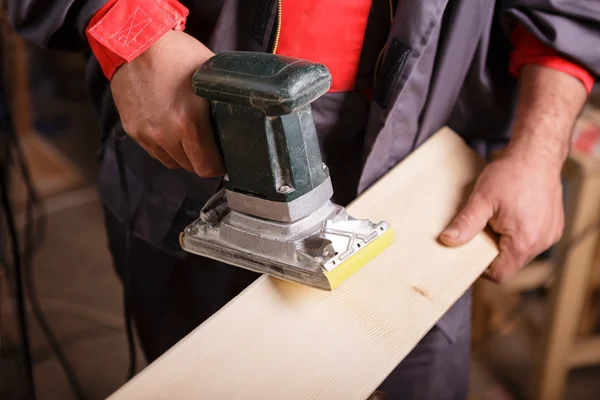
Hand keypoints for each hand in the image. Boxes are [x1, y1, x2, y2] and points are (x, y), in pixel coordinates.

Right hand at [111, 30, 223, 176]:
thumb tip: (239, 117)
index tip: (223, 160)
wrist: (136, 42)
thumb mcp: (210, 77)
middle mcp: (165, 134)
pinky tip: (170, 130)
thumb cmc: (177, 54)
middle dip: (202, 160)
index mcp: (188, 124)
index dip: (219, 167)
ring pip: (171, 161)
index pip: (207, 167)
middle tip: (209, 148)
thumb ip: (222, 102)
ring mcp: (146, 134)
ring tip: (189, 139)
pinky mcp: (132, 129)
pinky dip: (164, 146)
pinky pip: (153, 150)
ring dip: (182, 155)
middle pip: (190, 167)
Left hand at [439, 150, 564, 282]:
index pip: (499, 274)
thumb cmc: (511, 174)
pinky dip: (519, 233)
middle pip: (510, 263)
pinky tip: (511, 215)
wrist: (537, 154)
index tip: (469, 253)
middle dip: (492, 251)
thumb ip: (466, 223)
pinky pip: (532, 240)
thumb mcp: (482, 199)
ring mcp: (551, 235)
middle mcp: (541, 243)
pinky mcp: (554, 227)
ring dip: (506, 242)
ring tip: (497, 220)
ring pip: (521, 252)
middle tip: (481, 230)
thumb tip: (447, 240)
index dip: (481, 268)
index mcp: (523, 242)